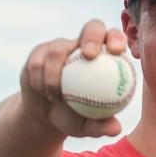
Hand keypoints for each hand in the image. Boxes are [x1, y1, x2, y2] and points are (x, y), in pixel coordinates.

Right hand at [19, 20, 127, 139]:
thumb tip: (116, 129)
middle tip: (89, 55)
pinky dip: (41, 81)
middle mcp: (83, 46)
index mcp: (104, 59)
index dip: (117, 38)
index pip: (114, 39)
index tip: (117, 51)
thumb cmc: (74, 119)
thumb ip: (102, 126)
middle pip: (93, 27)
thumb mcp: (88, 127)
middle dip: (92, 36)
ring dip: (56, 76)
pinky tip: (43, 93)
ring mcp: (60, 47)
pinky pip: (38, 63)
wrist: (45, 116)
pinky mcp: (39, 53)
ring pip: (58, 51)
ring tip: (56, 97)